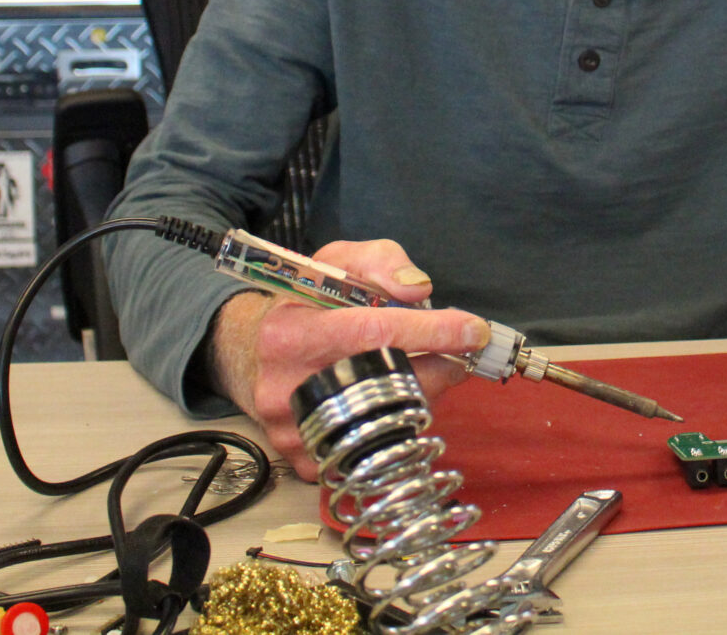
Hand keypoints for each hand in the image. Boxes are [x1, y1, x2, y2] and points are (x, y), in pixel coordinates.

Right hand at [209, 238, 490, 479]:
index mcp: (289, 333)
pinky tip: (394, 398)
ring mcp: (294, 433)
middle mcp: (286, 389)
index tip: (474, 331)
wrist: (252, 356)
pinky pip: (374, 448)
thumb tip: (419, 291)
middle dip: (438, 367)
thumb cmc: (306, 304)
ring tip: (423, 369)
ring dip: (423, 395)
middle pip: (388, 385)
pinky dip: (398, 423)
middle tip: (457, 353)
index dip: (432, 331)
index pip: (374, 333)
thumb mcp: (338, 263)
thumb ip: (381, 262)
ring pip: (389, 422)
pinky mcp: (306, 464)